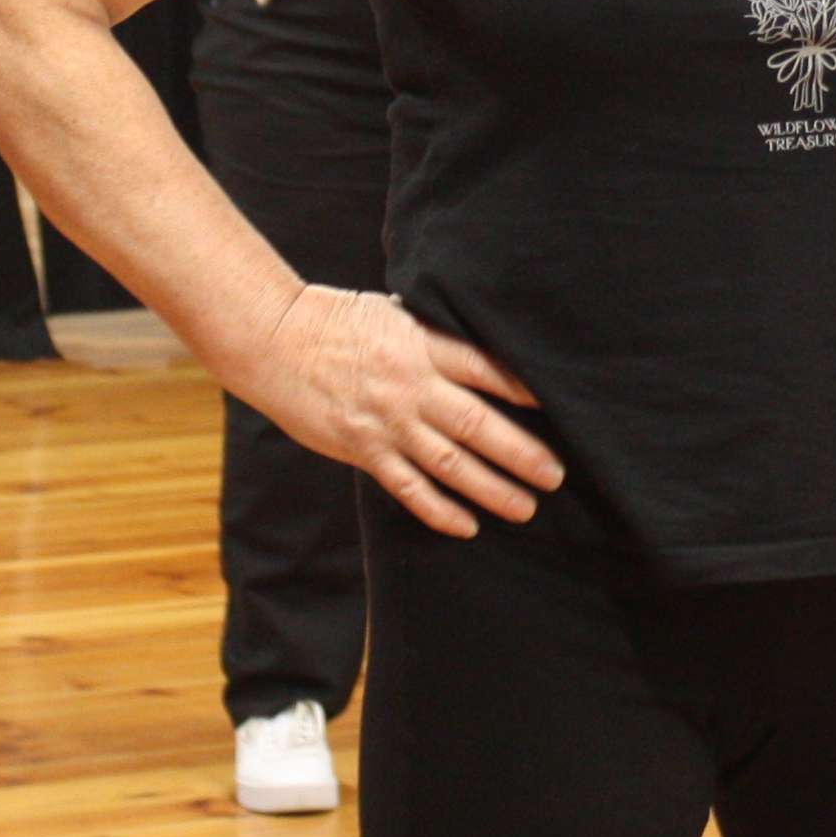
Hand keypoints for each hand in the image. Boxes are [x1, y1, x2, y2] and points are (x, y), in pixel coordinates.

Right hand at [241, 284, 560, 538]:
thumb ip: (433, 331)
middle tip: (555, 475)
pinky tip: (466, 524)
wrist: (276, 341)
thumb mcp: (393, 312)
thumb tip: (476, 336)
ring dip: (491, 489)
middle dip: (522, 453)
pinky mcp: (364, 450)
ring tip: (525, 507)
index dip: (525, 390)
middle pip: (478, 425)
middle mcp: (412, 387)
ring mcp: (388, 423)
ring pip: (450, 464)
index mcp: (423, 345)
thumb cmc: (336, 319)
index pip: (487, 369)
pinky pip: (408, 487)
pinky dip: (439, 509)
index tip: (559, 404)